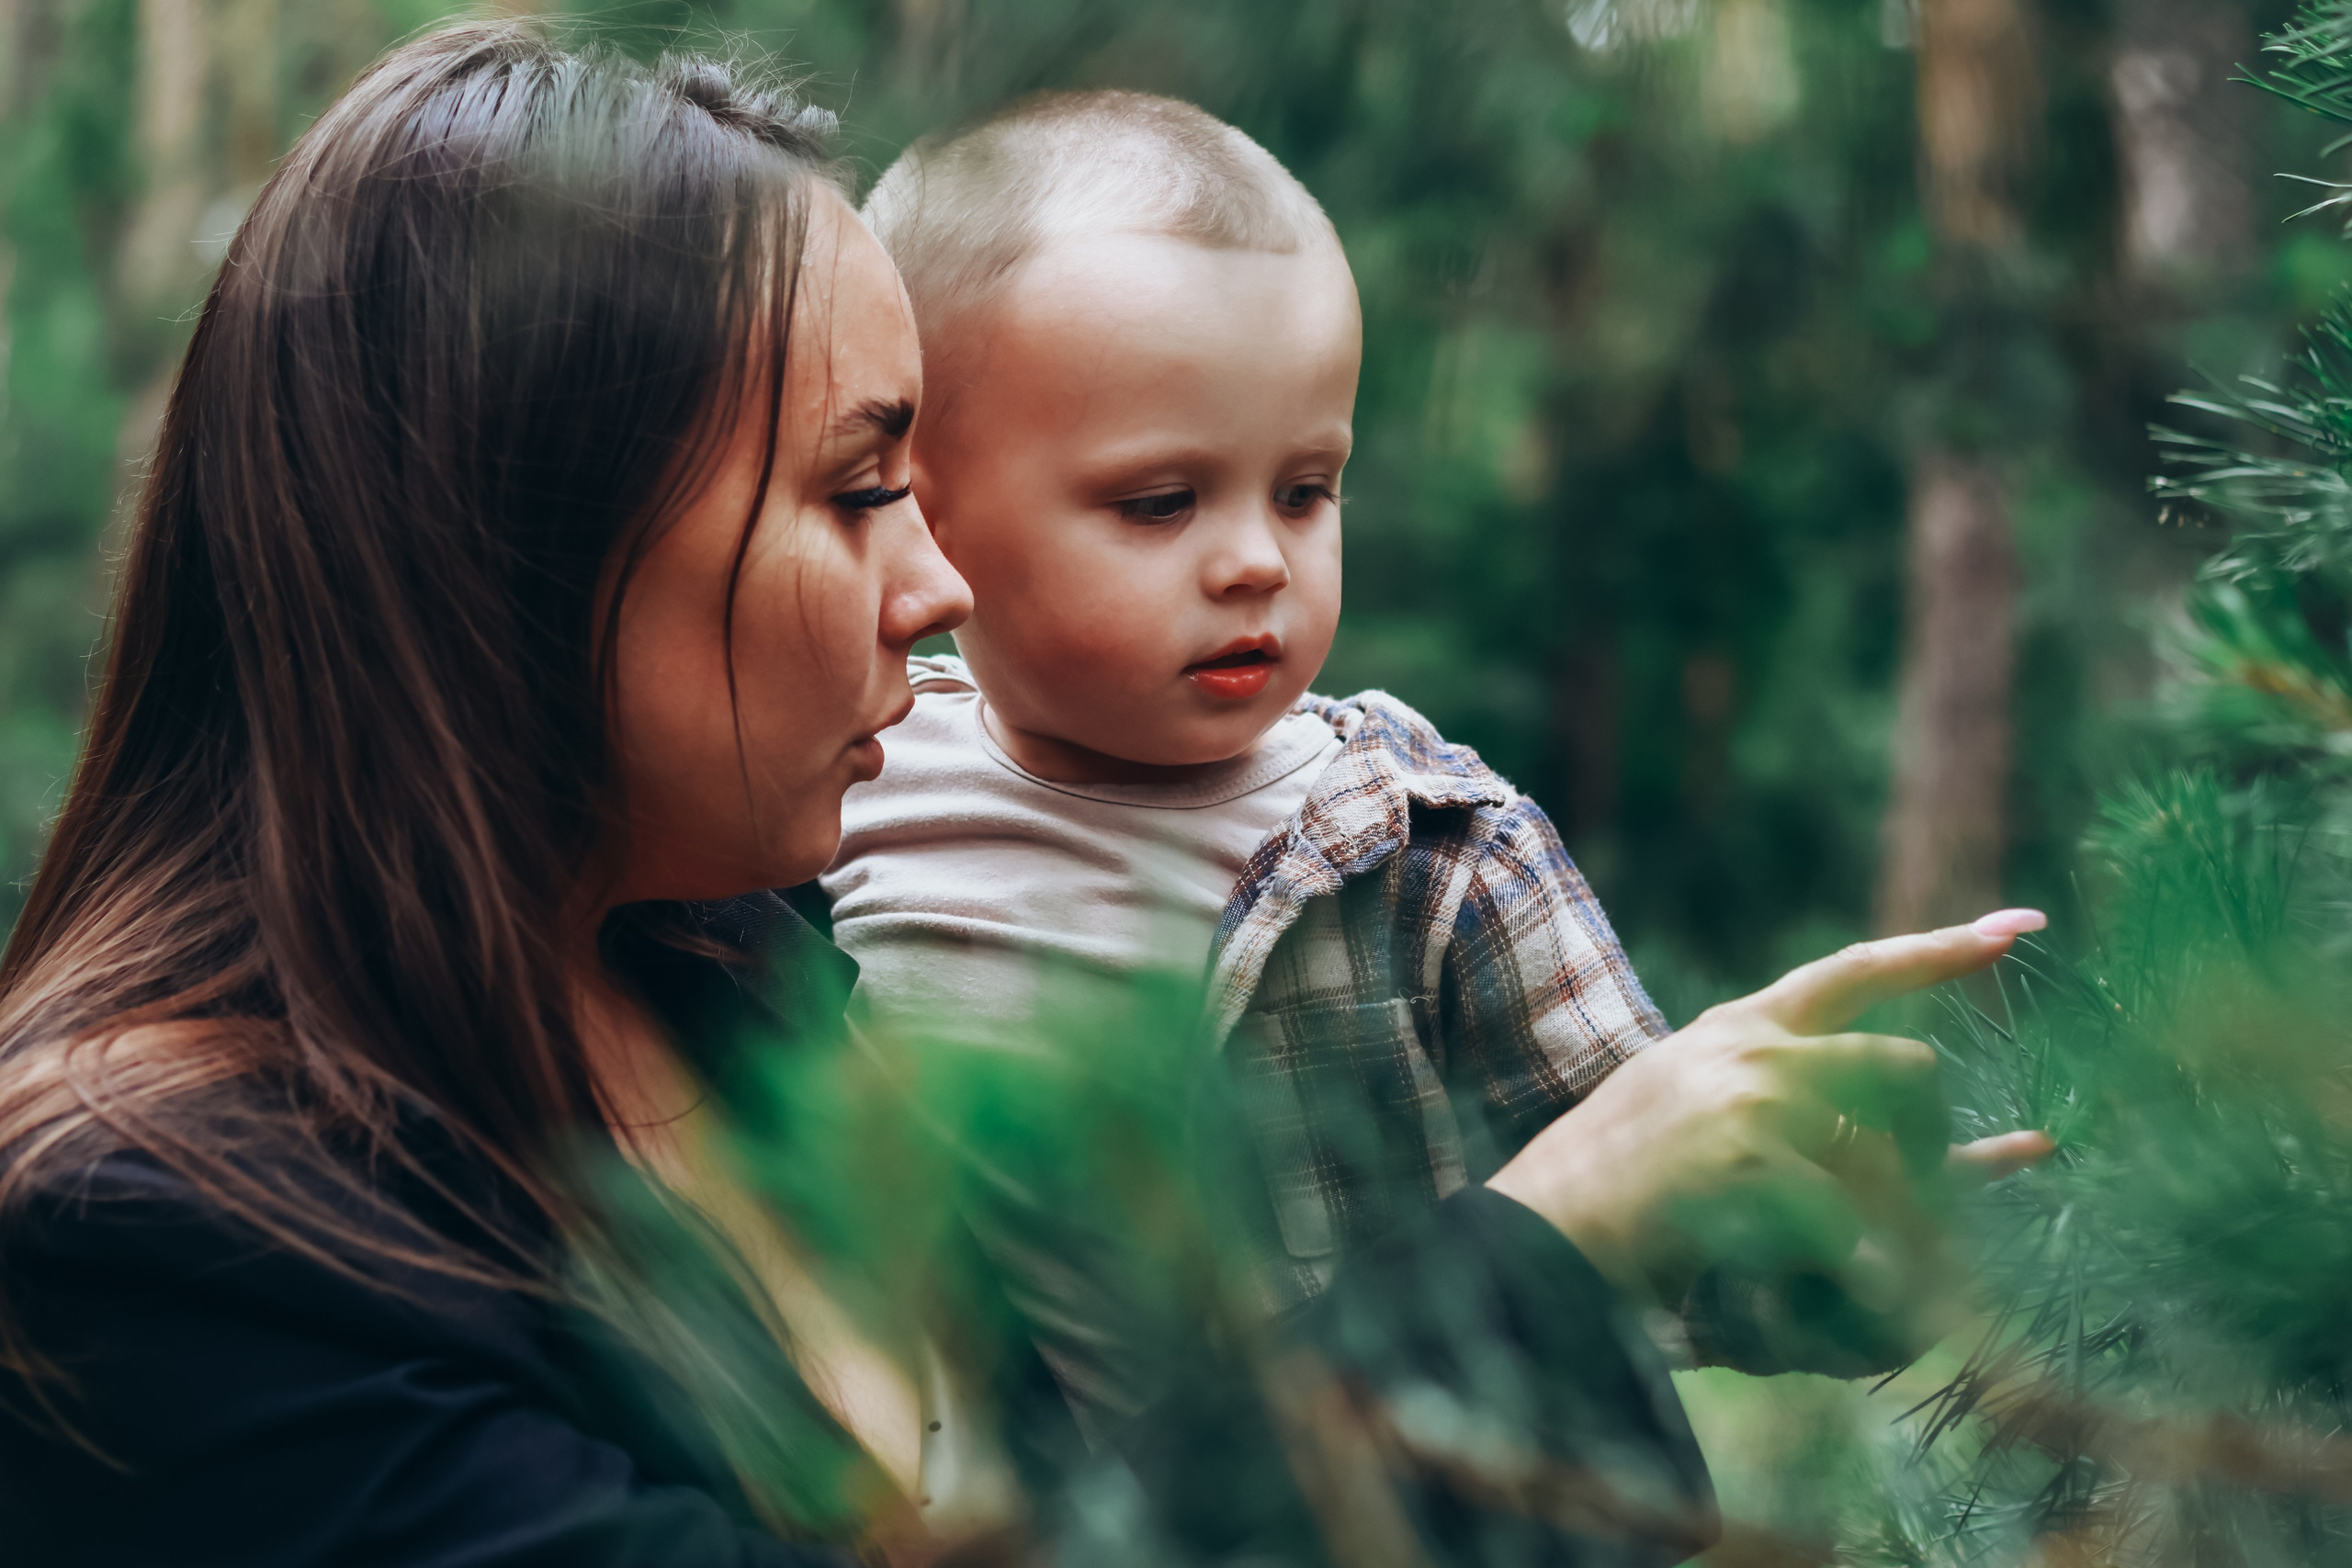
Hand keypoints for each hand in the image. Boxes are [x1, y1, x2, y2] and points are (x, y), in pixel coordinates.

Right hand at [1487, 911, 2049, 1309]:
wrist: (1539, 1232)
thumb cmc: (1614, 1192)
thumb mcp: (1693, 1111)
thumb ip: (1777, 1096)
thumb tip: (1873, 1115)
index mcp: (1736, 1029)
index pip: (1855, 970)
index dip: (1941, 948)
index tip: (2021, 926)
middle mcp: (1751, 1047)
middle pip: (1905, 1066)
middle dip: (1938, 1136)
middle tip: (1930, 1196)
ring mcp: (1752, 1098)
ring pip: (1895, 1146)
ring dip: (1910, 1216)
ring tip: (1900, 1271)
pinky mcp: (1749, 1160)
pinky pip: (1856, 1225)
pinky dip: (1872, 1275)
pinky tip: (1873, 1300)